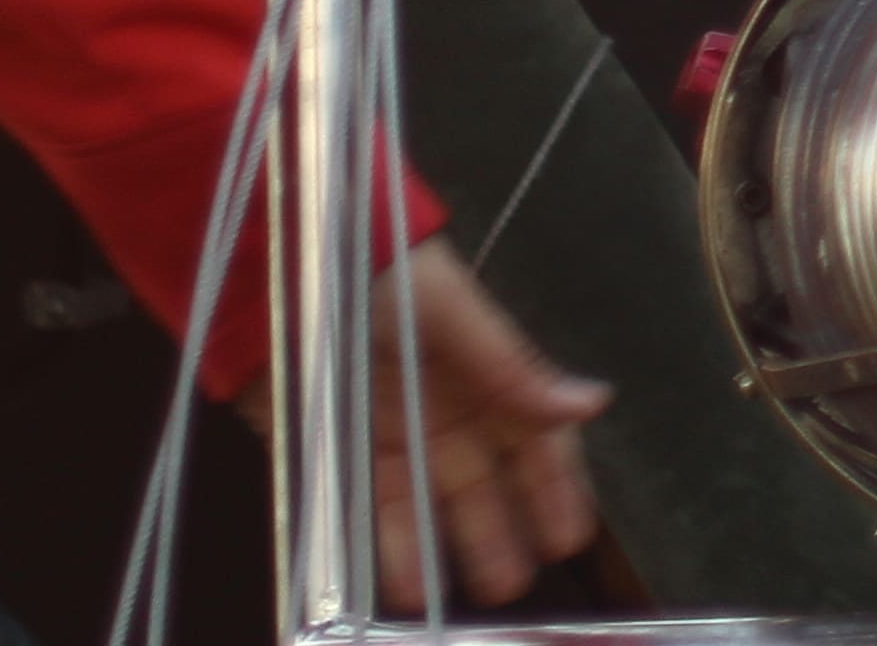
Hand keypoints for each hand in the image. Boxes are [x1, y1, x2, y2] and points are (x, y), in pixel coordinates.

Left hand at [368, 244, 608, 608]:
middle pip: (487, 484)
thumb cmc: (384, 277)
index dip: (554, 488)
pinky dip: (389, 551)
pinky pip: (374, 514)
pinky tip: (400, 588)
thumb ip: (515, 366)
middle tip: (517, 585)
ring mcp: (397, 440)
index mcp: (488, 375)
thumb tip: (593, 401)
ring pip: (434, 507)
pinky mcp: (346, 458)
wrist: (283, 276)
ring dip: (450, 551)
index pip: (535, 441)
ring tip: (465, 600)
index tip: (568, 535)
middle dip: (505, 532)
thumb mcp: (453, 313)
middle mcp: (449, 415)